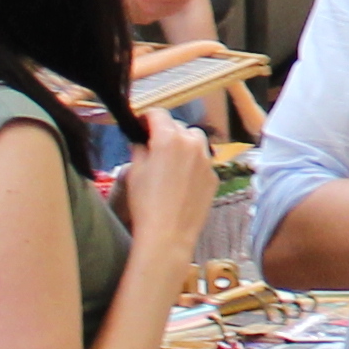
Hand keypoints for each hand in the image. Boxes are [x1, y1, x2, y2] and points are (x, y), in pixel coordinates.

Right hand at [122, 115, 216, 240]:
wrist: (168, 234)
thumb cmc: (146, 203)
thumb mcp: (134, 172)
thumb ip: (139, 149)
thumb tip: (141, 141)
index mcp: (169, 138)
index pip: (158, 114)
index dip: (147, 118)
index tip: (141, 125)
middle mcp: (192, 144)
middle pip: (178, 126)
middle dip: (165, 132)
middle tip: (152, 146)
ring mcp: (206, 160)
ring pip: (195, 140)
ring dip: (183, 144)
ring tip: (169, 162)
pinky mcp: (213, 176)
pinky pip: (202, 161)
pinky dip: (193, 163)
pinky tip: (181, 181)